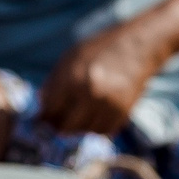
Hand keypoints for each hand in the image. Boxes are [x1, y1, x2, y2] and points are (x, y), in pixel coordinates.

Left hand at [38, 25, 165, 135]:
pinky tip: (96, 112)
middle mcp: (90, 94)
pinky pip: (103, 131)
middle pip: (65, 127)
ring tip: (80, 112)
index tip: (42, 119)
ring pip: (84, 131)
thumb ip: (53, 83)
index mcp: (72, 78)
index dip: (43, 117)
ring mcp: (108, 105)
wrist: (137, 47)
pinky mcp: (123, 112)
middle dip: (58, 125)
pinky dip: (96, 125)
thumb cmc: (99, 49)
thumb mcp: (69, 57)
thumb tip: (41, 108)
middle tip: (58, 120)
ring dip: (79, 126)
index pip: (49, 111)